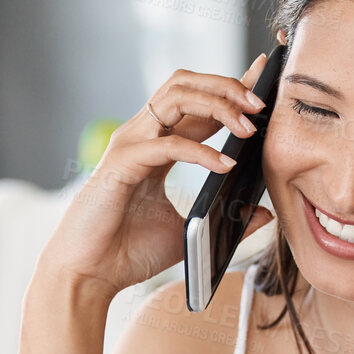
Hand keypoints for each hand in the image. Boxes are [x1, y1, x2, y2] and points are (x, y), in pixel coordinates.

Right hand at [37, 56, 276, 301]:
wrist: (88, 275)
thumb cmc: (127, 252)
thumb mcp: (190, 231)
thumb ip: (227, 218)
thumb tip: (264, 212)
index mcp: (155, 145)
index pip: (196, 102)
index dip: (229, 88)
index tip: (263, 77)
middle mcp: (141, 136)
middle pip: (186, 84)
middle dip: (227, 85)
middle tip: (262, 102)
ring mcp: (129, 144)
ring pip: (176, 97)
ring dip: (217, 103)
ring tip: (248, 125)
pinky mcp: (122, 164)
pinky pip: (169, 144)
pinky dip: (202, 151)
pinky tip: (226, 165)